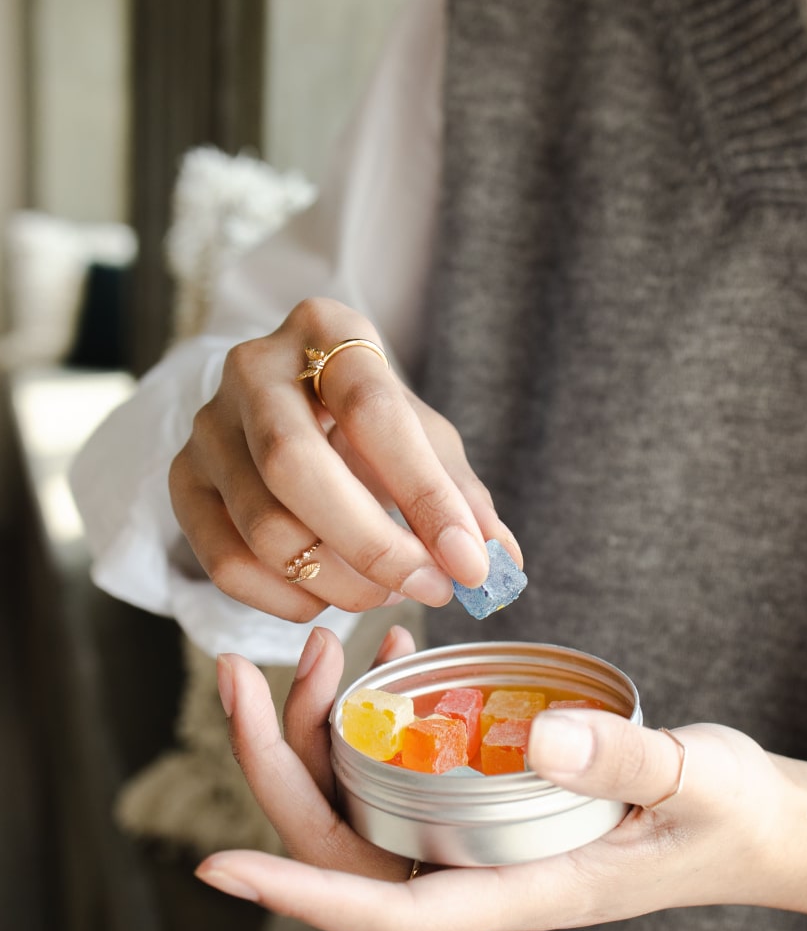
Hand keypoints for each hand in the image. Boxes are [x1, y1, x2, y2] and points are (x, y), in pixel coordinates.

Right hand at [169, 297, 520, 620]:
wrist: (292, 410)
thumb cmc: (371, 425)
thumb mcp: (426, 440)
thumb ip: (463, 498)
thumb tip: (499, 563)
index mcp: (325, 331)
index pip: (373, 411)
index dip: (425, 495)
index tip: (470, 562)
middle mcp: (252, 369)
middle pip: (294, 467)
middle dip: (372, 546)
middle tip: (429, 588)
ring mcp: (207, 427)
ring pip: (263, 529)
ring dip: (340, 582)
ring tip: (388, 591)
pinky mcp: (183, 483)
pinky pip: (228, 565)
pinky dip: (290, 599)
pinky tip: (331, 595)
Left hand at [196, 630, 806, 930]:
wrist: (764, 829)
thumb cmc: (736, 815)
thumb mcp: (700, 779)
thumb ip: (629, 759)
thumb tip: (540, 735)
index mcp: (530, 890)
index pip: (395, 913)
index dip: (303, 894)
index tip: (217, 866)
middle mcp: (489, 875)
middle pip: (349, 847)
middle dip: (279, 769)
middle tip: (244, 673)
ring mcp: (487, 843)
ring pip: (366, 807)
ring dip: (321, 734)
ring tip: (320, 644)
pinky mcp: (494, 808)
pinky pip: (409, 775)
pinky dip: (381, 718)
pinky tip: (398, 653)